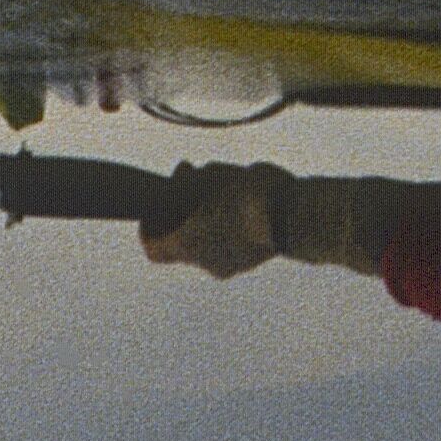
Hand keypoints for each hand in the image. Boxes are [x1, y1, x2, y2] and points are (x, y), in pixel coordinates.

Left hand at [142, 162, 294, 275]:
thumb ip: (188, 180)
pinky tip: (239, 198)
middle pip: (181, 239)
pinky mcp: (252, 260)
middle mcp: (206, 263)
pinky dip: (225, 224)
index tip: (156, 205)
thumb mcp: (210, 178)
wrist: (292, 217)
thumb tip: (183, 175)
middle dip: (181, 208)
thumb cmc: (245, 195)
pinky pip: (228, 242)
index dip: (148, 228)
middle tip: (191, 176)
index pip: (153, 249)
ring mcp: (231, 265)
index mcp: (188, 246)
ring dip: (205, 215)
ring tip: (221, 183)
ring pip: (206, 239)